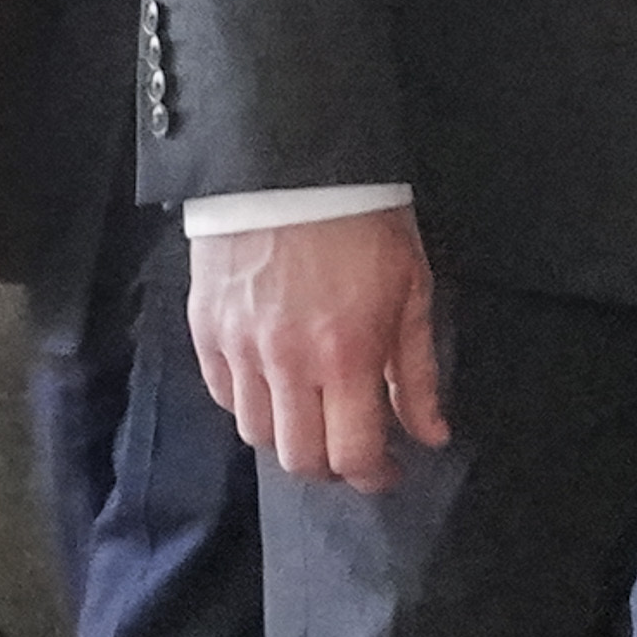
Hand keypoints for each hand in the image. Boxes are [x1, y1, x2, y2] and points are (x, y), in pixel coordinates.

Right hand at [189, 207, 449, 491]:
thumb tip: (430, 434)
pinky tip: (274, 385)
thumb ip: (417, 372)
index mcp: (346, 356)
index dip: (373, 476)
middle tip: (351, 448)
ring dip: (289, 438)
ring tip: (312, 414)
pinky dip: (249, 403)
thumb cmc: (362, 221)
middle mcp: (286, 362)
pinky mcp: (206, 327)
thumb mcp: (412, 291)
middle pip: (299, 458)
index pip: (353, 454)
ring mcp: (239, 347)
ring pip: (255, 434)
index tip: (387, 470)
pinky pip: (222, 394)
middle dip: (331, 467)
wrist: (292, 160)